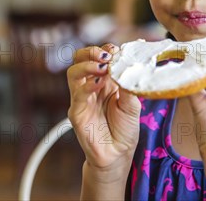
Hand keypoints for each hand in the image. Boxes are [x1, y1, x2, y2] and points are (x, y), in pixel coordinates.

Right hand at [67, 44, 140, 171]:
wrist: (118, 155)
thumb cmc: (124, 129)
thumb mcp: (133, 104)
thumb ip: (129, 85)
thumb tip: (129, 65)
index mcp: (104, 81)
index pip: (98, 58)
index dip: (106, 50)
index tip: (117, 50)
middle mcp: (90, 86)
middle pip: (80, 60)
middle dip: (91, 52)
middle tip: (105, 55)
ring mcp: (81, 98)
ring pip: (73, 73)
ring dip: (87, 65)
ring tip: (102, 67)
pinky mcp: (76, 112)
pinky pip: (77, 94)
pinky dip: (88, 85)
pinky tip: (99, 84)